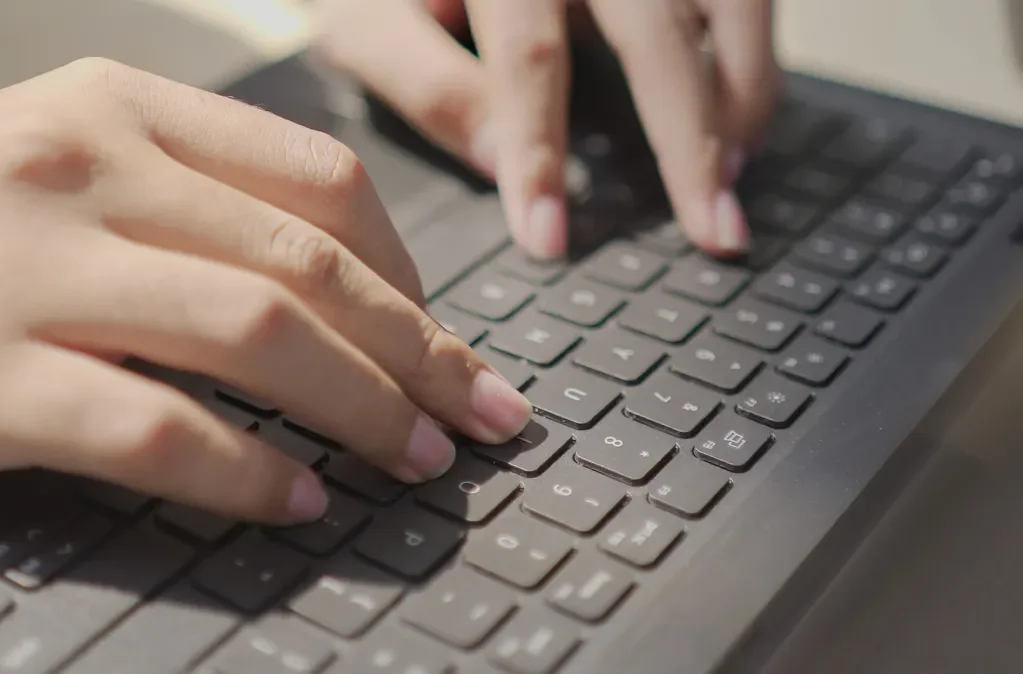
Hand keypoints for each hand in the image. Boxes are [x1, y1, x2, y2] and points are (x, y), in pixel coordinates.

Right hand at [0, 59, 531, 523]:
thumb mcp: (55, 165)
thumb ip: (187, 205)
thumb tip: (331, 295)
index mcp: (115, 107)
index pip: (319, 179)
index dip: (410, 270)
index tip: (444, 336)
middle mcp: (83, 168)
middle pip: (310, 264)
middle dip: (422, 351)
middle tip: (481, 414)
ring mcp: (28, 268)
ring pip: (256, 336)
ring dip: (363, 409)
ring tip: (415, 461)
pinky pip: (155, 428)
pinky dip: (247, 473)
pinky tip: (297, 501)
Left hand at [315, 0, 780, 257]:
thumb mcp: (368, 17)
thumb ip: (422, 79)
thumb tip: (496, 163)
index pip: (530, 59)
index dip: (542, 154)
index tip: (550, 241)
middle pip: (657, 33)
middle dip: (693, 142)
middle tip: (717, 232)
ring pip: (731, 2)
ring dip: (743, 96)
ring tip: (731, 182)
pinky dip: (752, 59)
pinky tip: (737, 120)